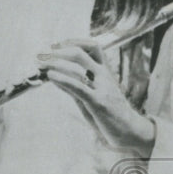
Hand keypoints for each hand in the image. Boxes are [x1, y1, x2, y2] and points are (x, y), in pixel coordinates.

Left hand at [37, 38, 155, 156]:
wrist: (132, 132)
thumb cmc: (111, 116)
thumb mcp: (90, 98)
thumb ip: (74, 88)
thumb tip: (54, 76)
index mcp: (105, 73)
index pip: (92, 47)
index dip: (72, 42)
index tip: (55, 45)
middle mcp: (104, 76)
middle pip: (81, 52)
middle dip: (58, 51)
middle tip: (41, 55)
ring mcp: (103, 88)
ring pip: (79, 66)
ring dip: (56, 62)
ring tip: (40, 64)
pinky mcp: (99, 103)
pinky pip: (79, 87)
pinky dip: (63, 79)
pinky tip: (51, 76)